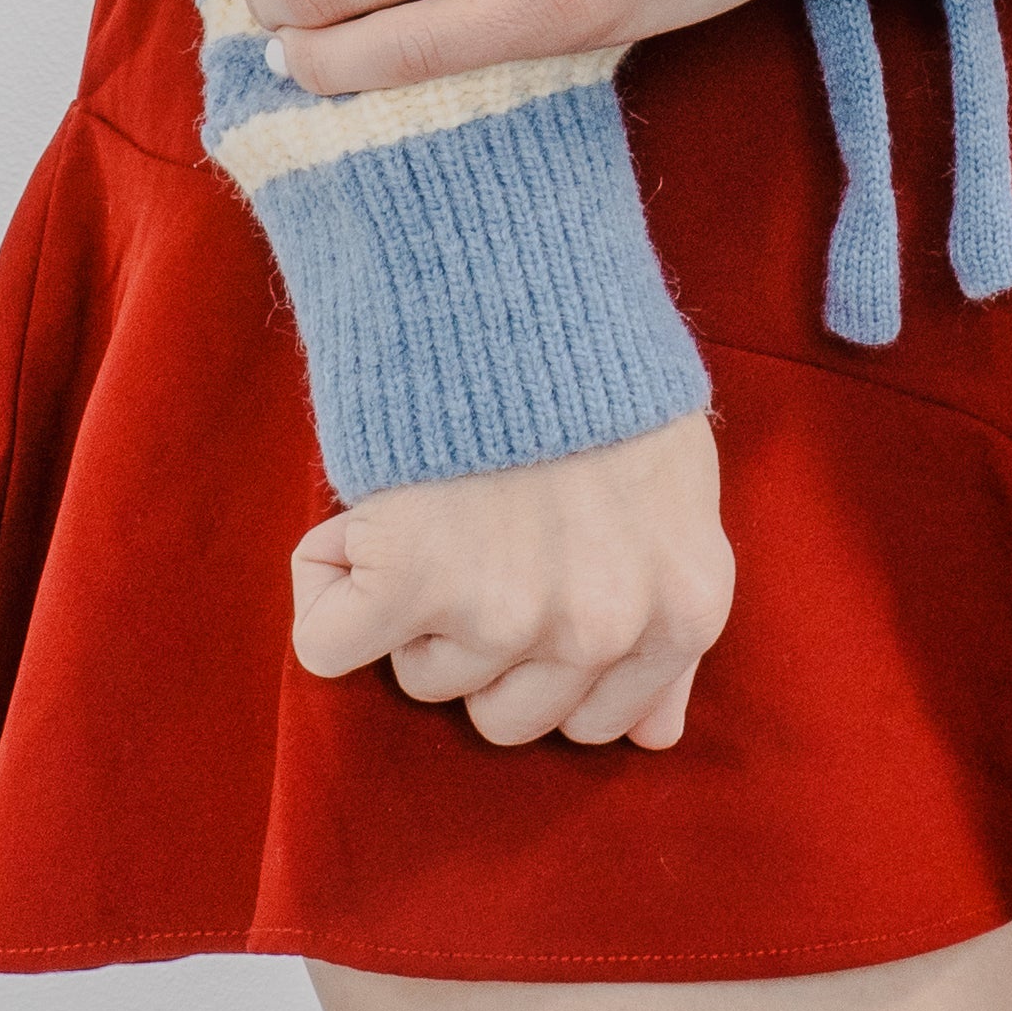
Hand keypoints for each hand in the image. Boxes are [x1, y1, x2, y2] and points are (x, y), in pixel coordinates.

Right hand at [293, 410, 732, 749]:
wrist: (522, 277)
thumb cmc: (601, 377)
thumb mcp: (679, 490)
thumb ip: (668, 617)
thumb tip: (655, 733)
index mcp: (683, 608)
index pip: (600, 721)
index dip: (553, 653)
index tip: (536, 579)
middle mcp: (602, 627)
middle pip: (508, 716)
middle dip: (484, 641)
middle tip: (484, 534)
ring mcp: (506, 613)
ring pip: (426, 680)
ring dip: (414, 607)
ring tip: (441, 502)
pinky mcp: (414, 580)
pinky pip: (330, 646)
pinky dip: (328, 592)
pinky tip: (368, 523)